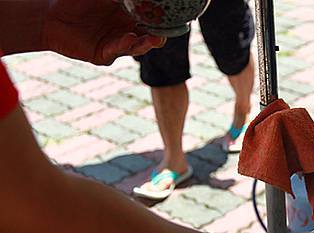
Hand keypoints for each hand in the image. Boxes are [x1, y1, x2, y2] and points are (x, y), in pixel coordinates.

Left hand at [43, 0, 164, 64]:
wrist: (48, 17)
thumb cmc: (73, 1)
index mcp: (128, 15)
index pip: (150, 18)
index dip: (162, 18)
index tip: (174, 15)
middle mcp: (126, 31)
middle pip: (149, 35)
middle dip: (160, 34)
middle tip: (168, 30)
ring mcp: (116, 44)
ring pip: (137, 46)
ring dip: (146, 43)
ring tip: (155, 38)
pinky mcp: (104, 55)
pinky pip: (116, 51)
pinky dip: (123, 45)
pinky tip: (129, 38)